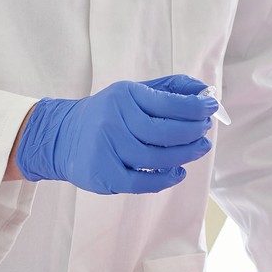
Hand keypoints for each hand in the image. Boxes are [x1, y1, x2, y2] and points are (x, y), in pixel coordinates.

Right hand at [15, 75, 216, 194]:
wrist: (61, 137)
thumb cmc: (107, 114)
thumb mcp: (132, 93)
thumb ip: (168, 89)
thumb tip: (204, 90)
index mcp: (124, 95)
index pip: (167, 102)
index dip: (194, 107)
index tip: (210, 108)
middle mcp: (113, 120)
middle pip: (164, 131)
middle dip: (192, 132)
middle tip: (205, 133)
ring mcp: (107, 148)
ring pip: (156, 158)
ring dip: (184, 156)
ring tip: (198, 150)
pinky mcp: (104, 174)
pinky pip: (142, 182)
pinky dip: (165, 179)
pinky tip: (177, 172)